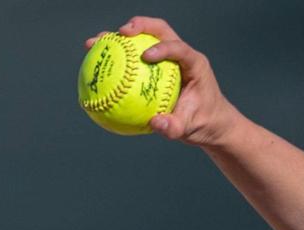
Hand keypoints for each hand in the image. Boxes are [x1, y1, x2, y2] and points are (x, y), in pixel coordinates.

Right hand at [86, 16, 243, 145]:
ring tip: (95, 43)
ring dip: (119, 38)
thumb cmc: (203, 122)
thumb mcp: (190, 128)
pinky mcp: (157, 66)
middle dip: (139, 26)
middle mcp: (181, 55)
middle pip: (160, 30)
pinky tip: (94, 67)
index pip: (179, 48)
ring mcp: (168, 58)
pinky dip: (115, 60)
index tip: (145, 56)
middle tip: (119, 33)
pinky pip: (133, 59)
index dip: (163, 47)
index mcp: (194, 63)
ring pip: (143, 39)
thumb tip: (155, 123)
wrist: (209, 122)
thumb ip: (174, 127)